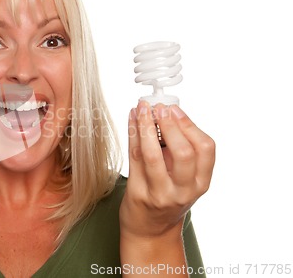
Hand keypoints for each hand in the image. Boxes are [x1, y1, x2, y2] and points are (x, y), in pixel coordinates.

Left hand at [120, 101, 214, 238]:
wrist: (150, 230)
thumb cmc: (168, 196)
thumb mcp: (185, 178)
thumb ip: (181, 149)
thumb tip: (168, 111)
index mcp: (201, 183)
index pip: (205, 149)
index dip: (189, 125)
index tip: (175, 109)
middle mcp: (184, 191)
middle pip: (183, 152)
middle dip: (170, 124)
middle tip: (159, 107)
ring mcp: (160, 194)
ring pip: (153, 155)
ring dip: (146, 126)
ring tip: (142, 109)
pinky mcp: (138, 194)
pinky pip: (134, 158)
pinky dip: (133, 134)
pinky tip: (132, 120)